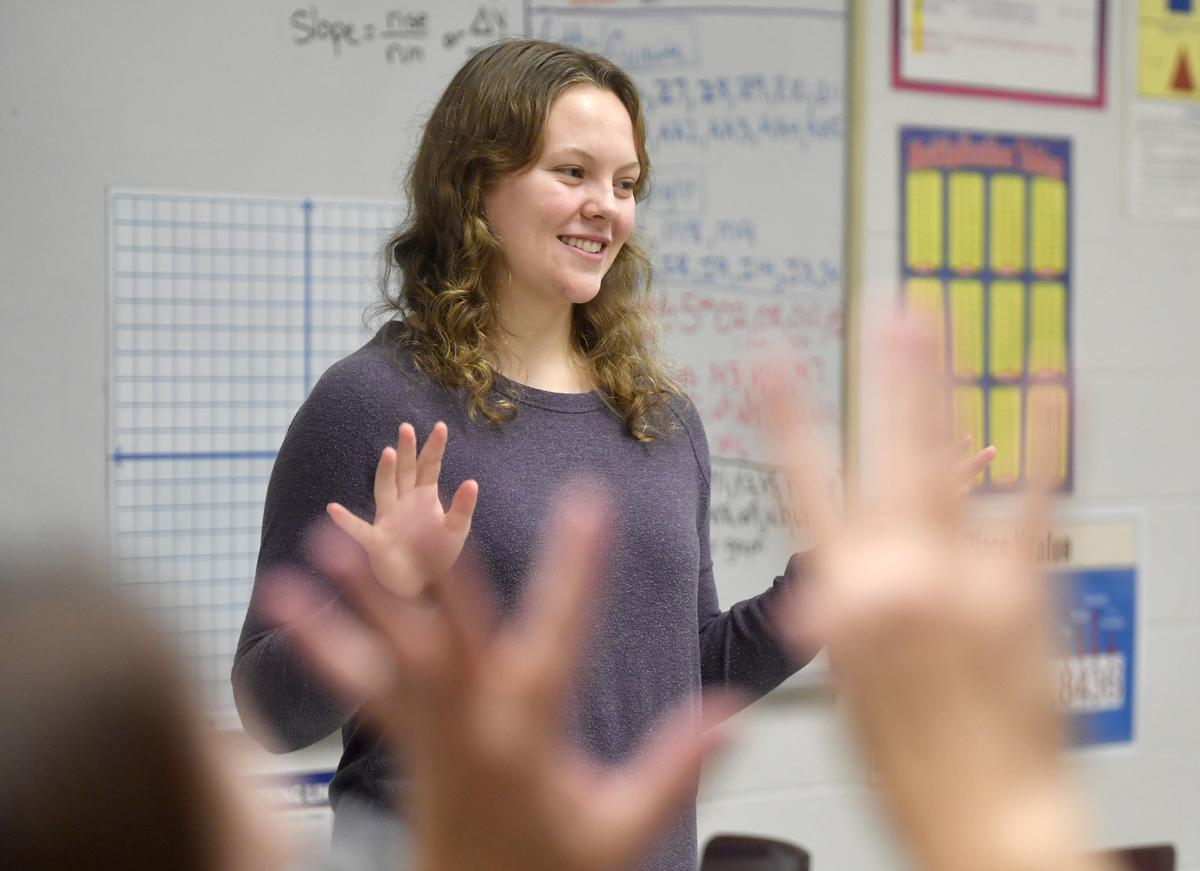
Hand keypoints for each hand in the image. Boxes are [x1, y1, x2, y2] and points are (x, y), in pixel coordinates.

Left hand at [272, 495, 735, 870]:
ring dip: (360, 598)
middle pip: (455, 636)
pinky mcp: (400, 743)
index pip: (562, 634)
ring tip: (326, 542)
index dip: (577, 567)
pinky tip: (289, 602)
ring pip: (392, 656)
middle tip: (419, 508)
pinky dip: (323, 643)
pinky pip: (359, 687)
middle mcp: (473, 725)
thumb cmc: (548, 868)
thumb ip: (675, 765)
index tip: (590, 505)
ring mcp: (428, 734)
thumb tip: (732, 708)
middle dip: (440, 569)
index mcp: (531, 734)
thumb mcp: (621, 827)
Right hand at [327, 421, 476, 600]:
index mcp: (425, 496)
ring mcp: (388, 519)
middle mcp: (404, 502)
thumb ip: (462, 508)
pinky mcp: (377, 541)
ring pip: (385, 489)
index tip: (441, 426)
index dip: (434, 448)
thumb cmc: (439, 554)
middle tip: (407, 428)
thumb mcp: (456, 530)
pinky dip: (346, 521)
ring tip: (388, 453)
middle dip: (407, 450)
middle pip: (405, 471)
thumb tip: (472, 482)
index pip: (430, 466)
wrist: (423, 586)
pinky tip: (333, 509)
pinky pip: (360, 529)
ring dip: (386, 472)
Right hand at [764, 315, 1107, 870]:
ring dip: (939, 387)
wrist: (987, 816)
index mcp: (846, 595)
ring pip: (944, 460)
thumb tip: (822, 594)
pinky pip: (1034, 502)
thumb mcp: (846, 690)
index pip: (803, 482)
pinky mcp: (1025, 587)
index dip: (785, 415)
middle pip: (884, 452)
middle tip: (887, 312)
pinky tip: (1047, 389)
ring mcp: (965, 573)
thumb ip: (839, 619)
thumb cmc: (910, 766)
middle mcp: (900, 571)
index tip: (770, 362)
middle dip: (885, 376)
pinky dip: (1045, 441)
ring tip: (935, 327)